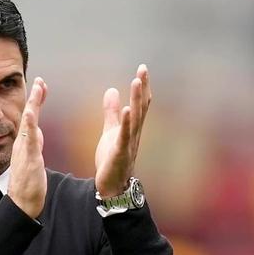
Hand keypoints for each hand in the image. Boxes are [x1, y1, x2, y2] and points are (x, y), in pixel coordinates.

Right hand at [8, 77, 47, 218]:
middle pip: (29, 116)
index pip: (31, 118)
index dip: (36, 101)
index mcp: (25, 143)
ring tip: (38, 89)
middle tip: (40, 80)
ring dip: (33, 105)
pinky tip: (30, 113)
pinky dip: (29, 124)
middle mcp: (22, 143)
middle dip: (34, 97)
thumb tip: (38, 131)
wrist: (21, 202)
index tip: (41, 86)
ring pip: (28, 123)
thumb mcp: (33, 157)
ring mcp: (24, 150)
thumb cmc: (28, 183)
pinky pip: (29, 139)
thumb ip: (35, 143)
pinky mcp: (29, 158)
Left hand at [95, 64, 151, 196]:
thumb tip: (111, 90)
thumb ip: (111, 112)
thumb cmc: (112, 159)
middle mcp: (134, 134)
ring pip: (135, 119)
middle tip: (143, 69)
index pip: (139, 104)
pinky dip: (126, 123)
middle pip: (140, 107)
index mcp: (132, 128)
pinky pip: (124, 136)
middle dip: (142, 89)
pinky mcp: (120, 153)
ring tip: (136, 82)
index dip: (142, 87)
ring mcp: (129, 143)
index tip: (142, 69)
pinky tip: (126, 109)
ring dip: (136, 100)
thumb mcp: (110, 131)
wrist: (111, 185)